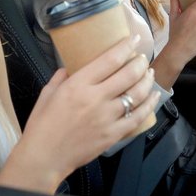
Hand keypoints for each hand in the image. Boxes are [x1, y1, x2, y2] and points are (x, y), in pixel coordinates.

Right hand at [2, 35, 158, 192]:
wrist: (44, 157)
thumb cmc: (42, 125)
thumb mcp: (47, 93)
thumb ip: (61, 76)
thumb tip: (71, 67)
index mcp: (78, 85)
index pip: (110, 60)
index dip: (125, 47)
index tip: (133, 39)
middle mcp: (96, 98)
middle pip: (128, 75)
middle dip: (139, 63)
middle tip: (142, 58)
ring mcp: (107, 118)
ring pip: (136, 94)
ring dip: (147, 81)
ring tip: (149, 73)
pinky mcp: (113, 134)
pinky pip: (137, 118)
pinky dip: (149, 105)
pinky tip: (154, 97)